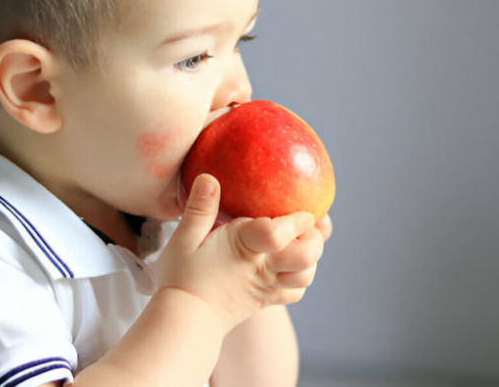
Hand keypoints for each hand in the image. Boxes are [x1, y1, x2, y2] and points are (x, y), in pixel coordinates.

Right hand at [156, 174, 321, 333]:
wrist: (184, 321)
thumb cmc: (182, 277)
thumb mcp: (184, 238)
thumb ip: (200, 208)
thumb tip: (209, 178)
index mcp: (245, 247)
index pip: (279, 233)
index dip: (298, 220)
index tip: (303, 210)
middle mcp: (262, 267)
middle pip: (306, 257)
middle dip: (316, 238)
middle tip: (310, 223)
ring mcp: (267, 286)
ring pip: (305, 276)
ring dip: (311, 258)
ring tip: (302, 240)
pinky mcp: (265, 300)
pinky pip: (294, 292)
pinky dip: (299, 278)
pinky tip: (289, 265)